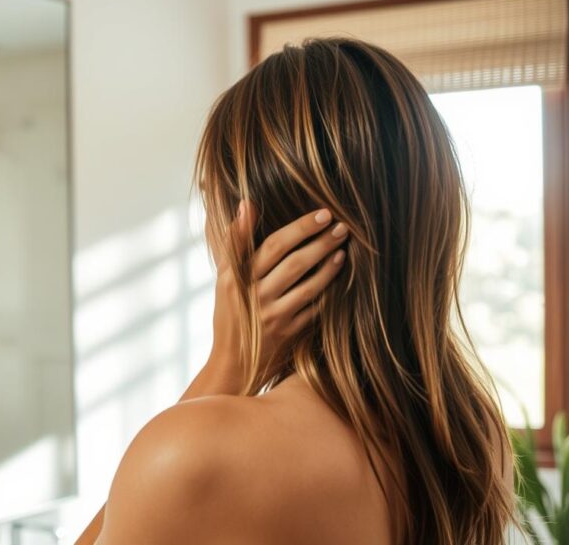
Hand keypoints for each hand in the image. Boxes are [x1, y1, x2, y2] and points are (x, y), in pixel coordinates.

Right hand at [206, 202, 348, 391]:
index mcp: (238, 278)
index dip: (300, 228)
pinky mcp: (289, 335)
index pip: (273, 246)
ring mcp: (273, 317)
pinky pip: (315, 311)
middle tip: (342, 226)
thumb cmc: (230, 314)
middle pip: (294, 263)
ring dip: (329, 266)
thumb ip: (235, 241)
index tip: (323, 213)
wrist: (233, 363)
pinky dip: (329, 293)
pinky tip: (339, 278)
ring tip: (344, 249)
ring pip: (308, 287)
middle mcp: (255, 297)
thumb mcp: (224, 277)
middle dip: (321, 242)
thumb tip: (247, 204)